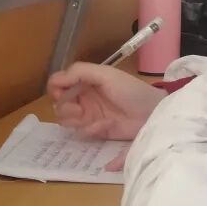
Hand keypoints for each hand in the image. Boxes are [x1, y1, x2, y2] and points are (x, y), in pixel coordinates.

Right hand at [47, 62, 165, 149]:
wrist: (152, 113)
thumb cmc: (130, 90)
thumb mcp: (105, 74)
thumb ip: (79, 72)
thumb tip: (54, 80)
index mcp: (84, 81)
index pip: (57, 84)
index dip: (56, 90)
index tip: (62, 93)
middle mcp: (83, 97)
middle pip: (58, 104)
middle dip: (66, 108)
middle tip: (79, 109)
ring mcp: (89, 115)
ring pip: (66, 120)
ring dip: (76, 120)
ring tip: (93, 120)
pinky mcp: (95, 131)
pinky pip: (81, 133)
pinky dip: (90, 130)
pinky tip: (105, 126)